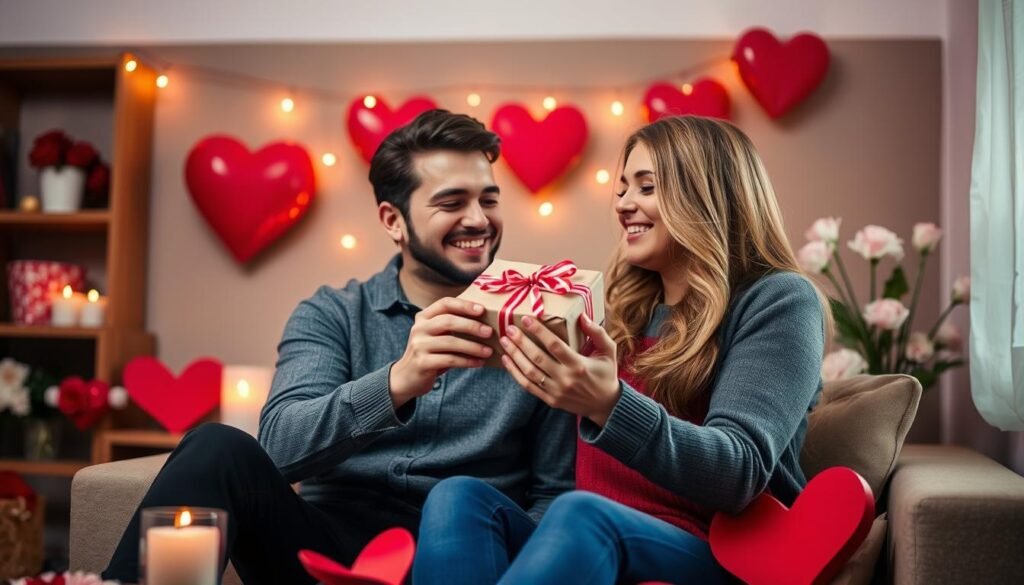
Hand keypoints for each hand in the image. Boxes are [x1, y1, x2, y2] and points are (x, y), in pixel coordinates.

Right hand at [390, 297, 493, 407]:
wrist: (407, 377)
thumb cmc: (430, 353)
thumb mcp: (437, 336)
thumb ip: (452, 326)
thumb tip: (485, 322)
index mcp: (424, 317)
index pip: (445, 303)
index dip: (464, 305)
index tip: (482, 310)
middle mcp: (419, 328)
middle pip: (448, 321)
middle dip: (471, 326)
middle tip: (489, 332)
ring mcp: (419, 345)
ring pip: (450, 342)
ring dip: (473, 347)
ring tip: (488, 351)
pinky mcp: (422, 362)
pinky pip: (450, 359)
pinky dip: (467, 361)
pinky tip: (479, 363)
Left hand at [499, 313, 619, 425]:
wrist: (605, 406)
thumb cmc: (606, 374)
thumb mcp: (609, 351)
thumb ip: (597, 333)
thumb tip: (582, 316)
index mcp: (579, 365)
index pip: (555, 345)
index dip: (539, 332)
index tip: (527, 319)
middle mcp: (565, 379)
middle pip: (537, 358)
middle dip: (521, 342)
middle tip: (510, 328)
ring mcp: (556, 391)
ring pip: (529, 372)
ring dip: (514, 356)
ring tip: (505, 341)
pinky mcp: (550, 400)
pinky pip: (528, 386)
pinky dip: (515, 373)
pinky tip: (506, 360)